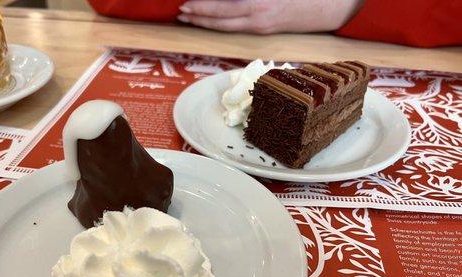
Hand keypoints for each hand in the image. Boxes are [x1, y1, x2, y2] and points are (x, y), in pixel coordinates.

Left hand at [178, 0, 363, 33]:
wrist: (334, 7)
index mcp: (260, 7)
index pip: (221, 9)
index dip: (201, 9)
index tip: (185, 6)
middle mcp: (258, 21)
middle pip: (220, 23)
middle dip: (198, 18)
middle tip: (181, 14)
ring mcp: (262, 29)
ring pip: (227, 28)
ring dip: (208, 23)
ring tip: (192, 18)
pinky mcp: (267, 31)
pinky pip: (239, 27)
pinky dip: (223, 22)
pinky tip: (215, 19)